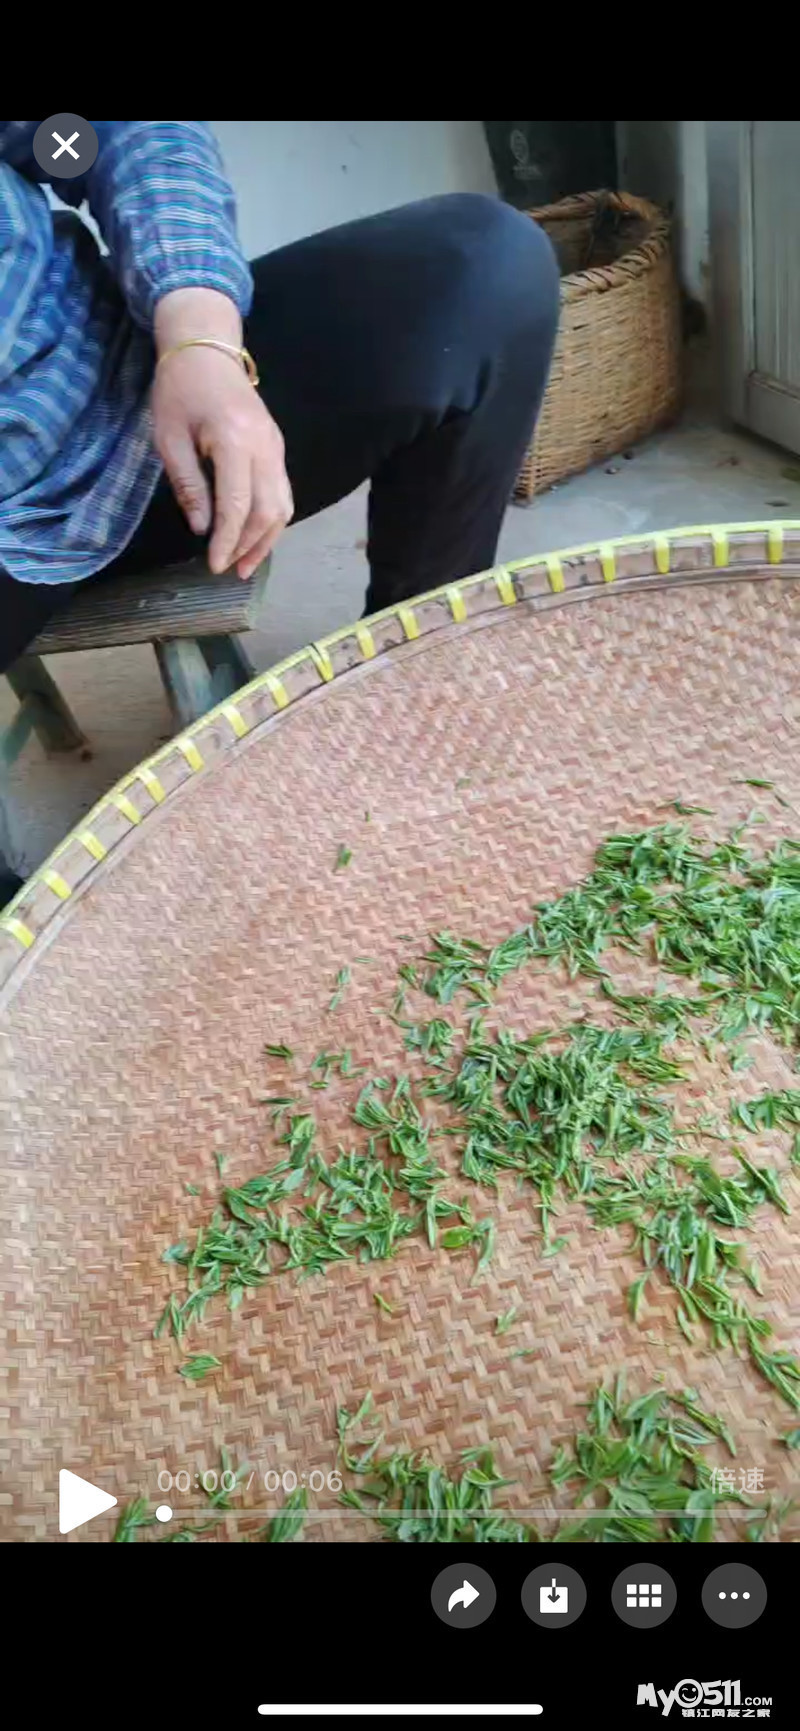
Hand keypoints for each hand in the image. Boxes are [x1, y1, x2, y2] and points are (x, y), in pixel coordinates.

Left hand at [152, 288, 292, 579]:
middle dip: (249, 547)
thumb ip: (188, 484)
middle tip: (228, 570)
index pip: (238, 505)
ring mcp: (276, 447)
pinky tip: (255, 537)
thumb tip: (202, 528)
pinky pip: (282, 492)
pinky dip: (271, 520)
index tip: (213, 565)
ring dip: (266, 539)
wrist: (206, 349)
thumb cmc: (179, 389)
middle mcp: (265, 447)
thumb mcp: (169, 437)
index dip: (227, 541)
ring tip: (245, 563)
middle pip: (269, 511)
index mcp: (235, 441)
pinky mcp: (277, 448)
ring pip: (283, 506)